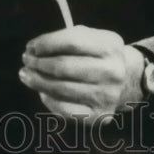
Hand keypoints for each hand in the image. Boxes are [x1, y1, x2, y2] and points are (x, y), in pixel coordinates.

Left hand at [18, 25, 144, 121]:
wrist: (127, 80)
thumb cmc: (98, 55)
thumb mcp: (91, 38)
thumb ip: (65, 38)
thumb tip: (34, 50)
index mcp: (110, 46)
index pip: (71, 42)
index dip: (46, 43)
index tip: (31, 46)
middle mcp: (112, 72)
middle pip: (63, 67)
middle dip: (38, 63)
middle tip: (26, 60)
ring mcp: (107, 96)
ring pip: (61, 89)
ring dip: (37, 81)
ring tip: (26, 75)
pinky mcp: (100, 116)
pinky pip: (65, 109)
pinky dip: (48, 100)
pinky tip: (42, 92)